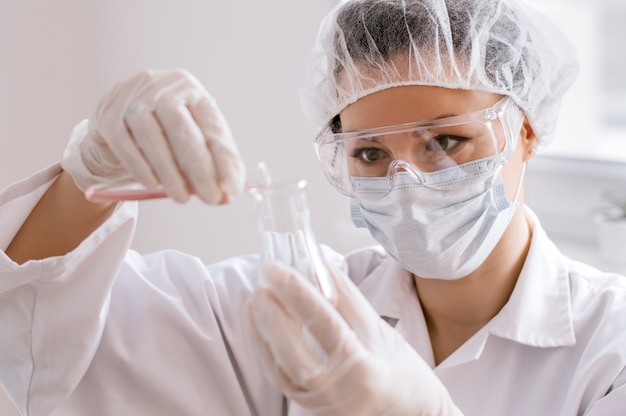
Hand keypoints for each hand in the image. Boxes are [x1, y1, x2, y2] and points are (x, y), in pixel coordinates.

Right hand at [61, 69, 244, 202]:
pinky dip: (140, 166)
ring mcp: (133, 99)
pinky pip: (125, 143)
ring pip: (152, 136)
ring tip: (182, 197)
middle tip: (210, 197)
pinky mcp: (109, 115)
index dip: (224, 159)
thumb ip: (212, 163)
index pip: (212, 126)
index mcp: (192, 92)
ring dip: (169, 172)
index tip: (231, 187)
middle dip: (200, 168)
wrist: (116, 120)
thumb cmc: (163, 132)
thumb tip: (229, 192)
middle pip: (183, 128)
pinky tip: (152, 183)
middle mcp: (163, 88)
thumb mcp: (191, 139)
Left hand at [246, 262, 462, 415]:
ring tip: (254, 301)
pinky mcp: (310, 408)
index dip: (296, 292)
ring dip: (262, 333)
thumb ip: (349, 301)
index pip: (323, 323)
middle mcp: (339, 392)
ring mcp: (321, 405)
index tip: (277, 269)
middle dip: (271, 314)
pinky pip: (281, 379)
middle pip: (293, 351)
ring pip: (280, 369)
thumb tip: (320, 267)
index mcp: (363, 368)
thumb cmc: (405, 374)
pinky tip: (261, 328)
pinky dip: (267, 352)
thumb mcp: (382, 333)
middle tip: (261, 283)